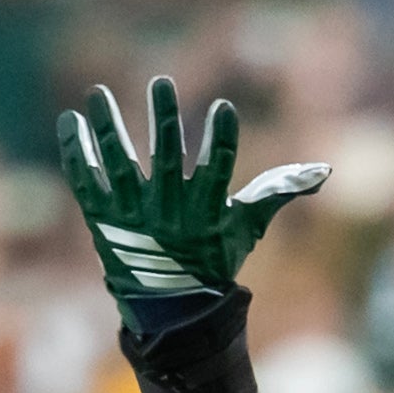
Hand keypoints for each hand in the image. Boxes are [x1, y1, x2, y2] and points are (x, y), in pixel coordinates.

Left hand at [57, 76, 328, 327]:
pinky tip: (71, 120)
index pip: (218, 170)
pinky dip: (76, 153)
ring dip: (108, 128)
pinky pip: (86, 183)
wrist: (170, 311)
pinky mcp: (102, 221)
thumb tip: (322, 172)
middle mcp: (168, 213)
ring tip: (98, 92)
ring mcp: (132, 217)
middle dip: (163, 121)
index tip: (223, 109)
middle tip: (161, 82)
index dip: (222, 140)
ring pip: (117, 165)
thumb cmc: (212, 261)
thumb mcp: (247, 228)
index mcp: (205, 212)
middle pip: (165, 160)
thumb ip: (277, 193)